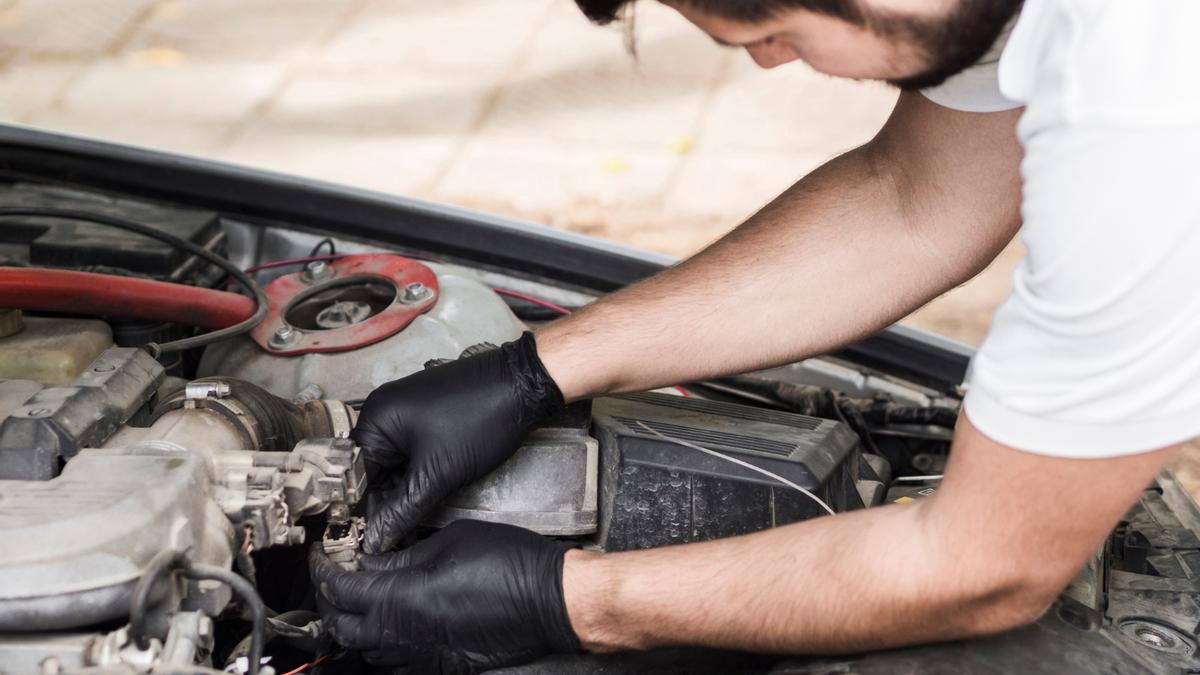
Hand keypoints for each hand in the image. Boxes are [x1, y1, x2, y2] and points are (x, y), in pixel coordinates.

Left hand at [310, 520, 579, 672]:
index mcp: (403, 600)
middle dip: (330, 602)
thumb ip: (403, 556)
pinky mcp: (444, 663)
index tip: (321, 555)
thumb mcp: (449, 542)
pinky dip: (384, 645)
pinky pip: (398, 663)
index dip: (324, 570)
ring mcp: (425, 654)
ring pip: (367, 651)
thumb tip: (371, 560)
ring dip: (355, 625)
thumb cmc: (511, 564)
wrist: (552, 600)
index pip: (342, 591)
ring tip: (359, 599)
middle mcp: (407, 634)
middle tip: (333, 576)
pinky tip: (392, 625)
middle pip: (344, 628)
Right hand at [352, 332, 563, 552]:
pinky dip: (417, 475)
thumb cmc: (480, 418)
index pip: (355, 476)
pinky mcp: (428, 417)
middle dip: (383, 503)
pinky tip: (427, 495)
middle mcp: (385, 412)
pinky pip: (412, 454)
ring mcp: (407, 413)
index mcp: (376, 420)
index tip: (370, 540)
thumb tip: (376, 539)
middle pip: (373, 471)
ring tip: (411, 520)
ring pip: (395, 465)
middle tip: (393, 537)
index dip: (362, 510)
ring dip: (402, 491)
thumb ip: (402, 510)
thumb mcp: (437, 474)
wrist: (523, 385)